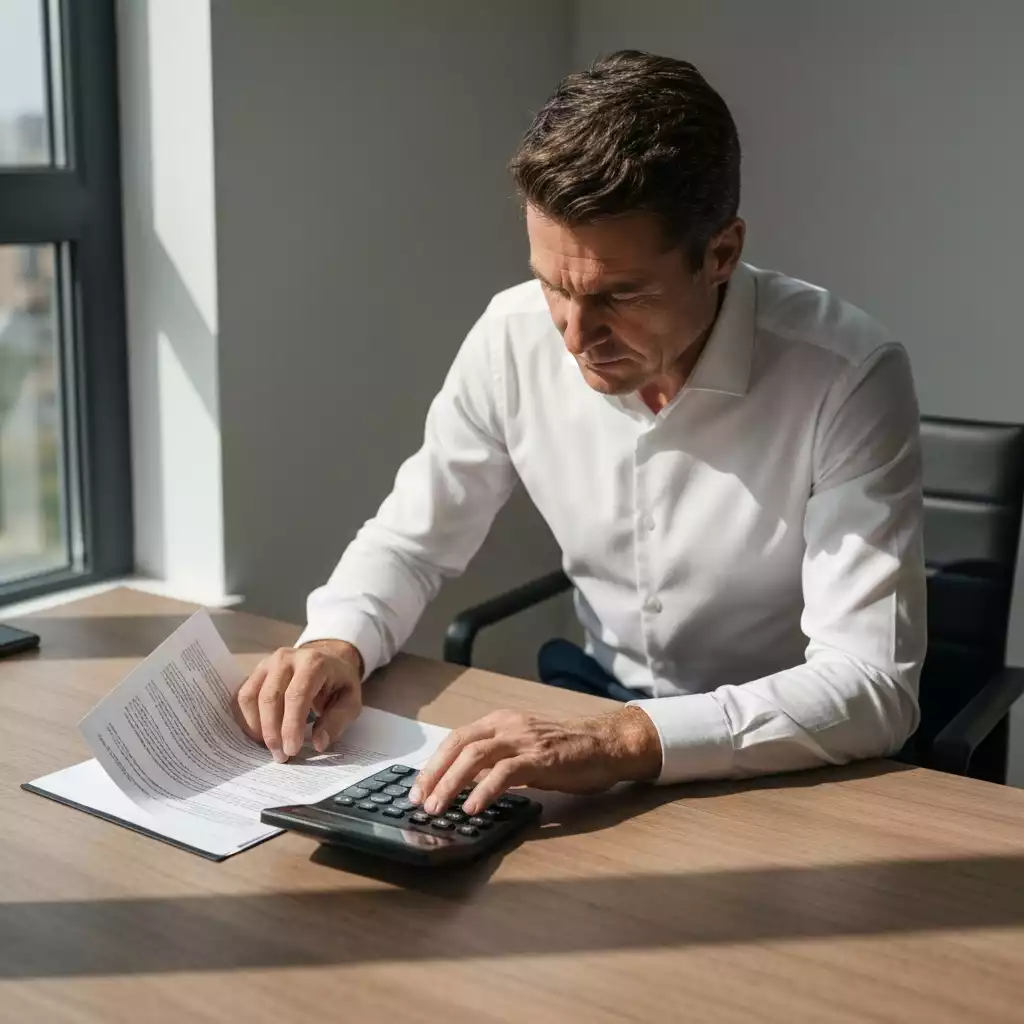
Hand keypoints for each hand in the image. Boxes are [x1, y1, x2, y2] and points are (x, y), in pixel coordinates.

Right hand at [236, 640, 363, 761]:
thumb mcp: (351, 701)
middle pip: (270, 698)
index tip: (292, 750)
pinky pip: (241, 697)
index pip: (296, 695)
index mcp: (313, 663)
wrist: (327, 659)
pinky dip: (246, 719)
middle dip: (272, 732)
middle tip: (280, 756)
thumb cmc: (338, 683)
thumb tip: (319, 743)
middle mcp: (286, 658)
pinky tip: (258, 735)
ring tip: (270, 747)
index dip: (291, 725)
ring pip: (250, 697)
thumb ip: (337, 721)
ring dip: (256, 727)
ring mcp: (267, 663)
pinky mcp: (255, 672)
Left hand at [410, 706, 661, 815]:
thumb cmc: (567, 751)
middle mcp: (508, 725)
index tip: (419, 788)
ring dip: (451, 783)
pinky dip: (484, 790)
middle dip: (434, 774)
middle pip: (460, 745)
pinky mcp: (540, 758)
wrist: (607, 745)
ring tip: (438, 808)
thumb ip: (497, 761)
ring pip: (476, 757)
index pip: (457, 739)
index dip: (434, 763)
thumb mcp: (524, 751)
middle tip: (420, 801)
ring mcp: (524, 740)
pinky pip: (505, 772)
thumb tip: (465, 786)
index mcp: (501, 722)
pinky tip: (472, 808)